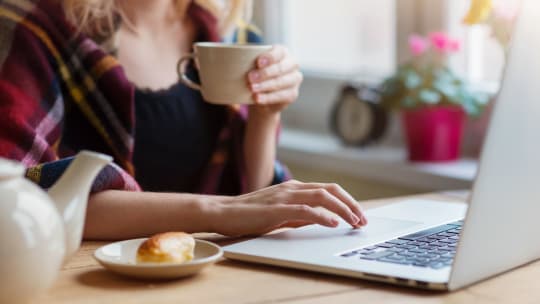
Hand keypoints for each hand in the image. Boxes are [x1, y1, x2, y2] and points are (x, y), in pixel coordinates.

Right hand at [209, 180, 367, 236]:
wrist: (223, 212)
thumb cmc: (249, 214)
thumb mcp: (280, 213)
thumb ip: (300, 214)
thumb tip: (322, 219)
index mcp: (294, 188)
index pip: (328, 190)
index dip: (347, 201)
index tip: (358, 215)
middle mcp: (292, 188)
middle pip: (330, 190)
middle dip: (351, 204)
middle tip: (363, 219)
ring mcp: (285, 196)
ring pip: (322, 196)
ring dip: (342, 209)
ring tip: (354, 222)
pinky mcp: (277, 208)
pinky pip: (305, 210)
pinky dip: (322, 216)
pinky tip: (333, 223)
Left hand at [247, 45, 302, 113]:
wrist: (262, 98)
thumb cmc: (256, 76)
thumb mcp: (252, 66)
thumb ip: (247, 61)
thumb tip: (229, 60)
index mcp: (283, 52)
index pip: (279, 52)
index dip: (270, 57)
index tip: (258, 63)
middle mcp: (292, 64)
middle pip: (280, 68)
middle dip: (265, 73)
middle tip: (250, 78)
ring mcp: (294, 79)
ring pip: (282, 82)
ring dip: (265, 86)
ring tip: (252, 89)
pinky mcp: (292, 94)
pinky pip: (281, 96)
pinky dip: (268, 98)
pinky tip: (257, 98)